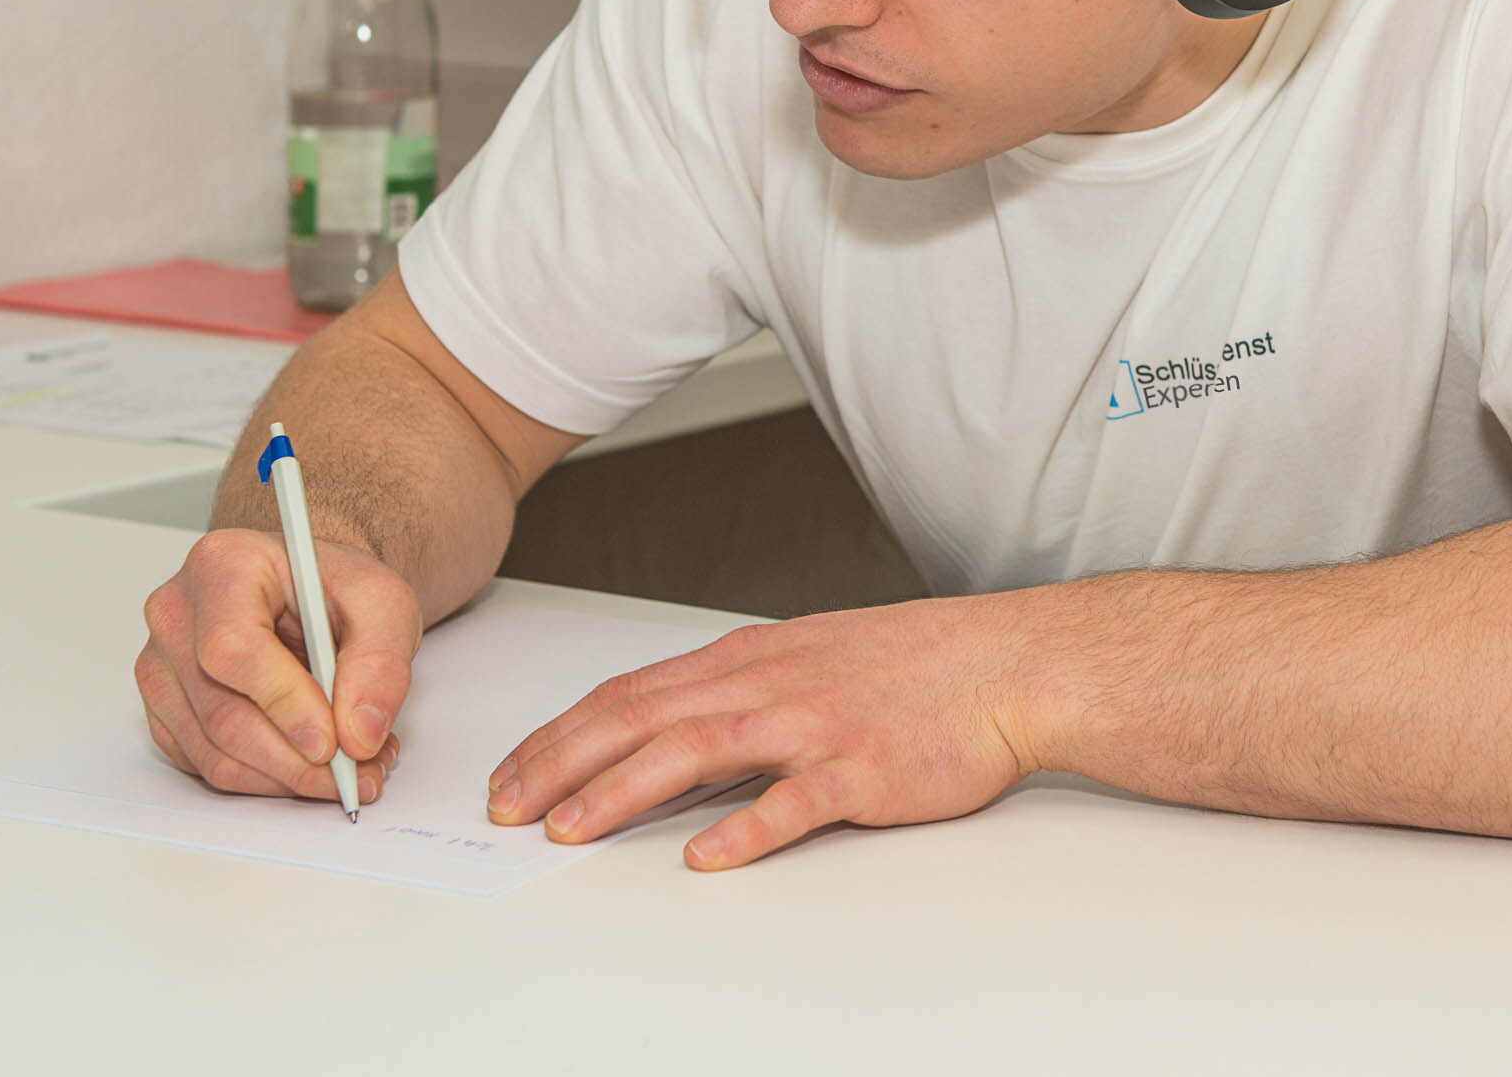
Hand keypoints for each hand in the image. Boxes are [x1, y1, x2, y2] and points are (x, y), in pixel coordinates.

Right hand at [135, 526, 420, 803]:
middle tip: (359, 773)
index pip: (233, 647)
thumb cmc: (335, 588)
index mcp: (223, 566)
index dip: (283, 702)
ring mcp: (163, 667)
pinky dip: (266, 779)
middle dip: (298, 759)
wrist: (311, 594)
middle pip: (222, 713)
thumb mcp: (384, 603)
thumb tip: (359, 734)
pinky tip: (311, 763)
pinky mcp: (166, 711)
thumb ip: (380, 663)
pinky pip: (209, 766)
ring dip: (289, 777)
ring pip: (215, 753)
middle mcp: (177, 615)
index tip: (332, 741)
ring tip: (350, 768)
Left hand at [483, 593, 1042, 869]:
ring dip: (623, 790)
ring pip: (696, 750)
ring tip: (570, 828)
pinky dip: (745, 827)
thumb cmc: (911, 664)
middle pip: (641, 718)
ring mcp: (813, 725)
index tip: (512, 774)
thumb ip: (736, 691)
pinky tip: (707, 855)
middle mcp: (767, 685)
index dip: (561, 734)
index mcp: (748, 659)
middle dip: (562, 763)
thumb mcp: (806, 656)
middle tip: (507, 808)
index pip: (629, 692)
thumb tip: (666, 730)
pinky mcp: (862, 769)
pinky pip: (795, 800)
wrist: (1004, 663)